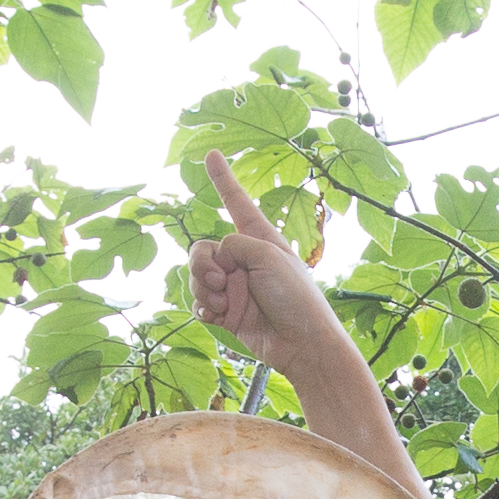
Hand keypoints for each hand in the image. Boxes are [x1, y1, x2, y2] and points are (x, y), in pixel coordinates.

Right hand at [186, 152, 357, 391]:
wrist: (301, 344)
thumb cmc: (296, 296)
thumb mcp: (268, 256)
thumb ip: (235, 245)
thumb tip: (216, 261)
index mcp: (260, 239)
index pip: (237, 203)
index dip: (223, 179)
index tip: (211, 154)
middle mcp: (244, 260)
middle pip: (202, 249)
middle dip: (201, 264)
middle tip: (219, 280)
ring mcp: (233, 287)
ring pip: (196, 277)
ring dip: (202, 288)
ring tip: (222, 302)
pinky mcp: (226, 313)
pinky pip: (198, 303)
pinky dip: (202, 307)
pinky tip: (216, 316)